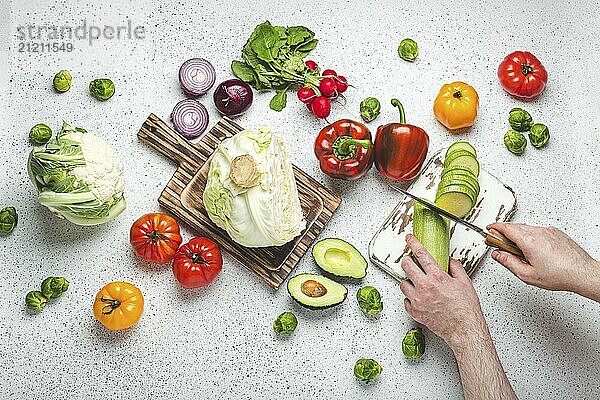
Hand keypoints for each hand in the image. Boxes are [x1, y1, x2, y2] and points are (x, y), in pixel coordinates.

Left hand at [399, 234, 488, 349]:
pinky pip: (405, 300)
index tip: (409, 238)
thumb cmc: (466, 309)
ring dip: (408, 281)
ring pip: (402, 283)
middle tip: (410, 261)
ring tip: (418, 283)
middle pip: (406, 266)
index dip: (413, 243)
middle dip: (407, 261)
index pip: (421, 254)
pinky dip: (410, 297)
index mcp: (437, 277)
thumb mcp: (465, 282)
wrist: (464, 330)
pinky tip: (419, 297)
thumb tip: (449, 260)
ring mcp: (418, 300)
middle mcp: (424, 287)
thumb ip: (455, 267)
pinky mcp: (414, 312)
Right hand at [488, 223, 599, 298]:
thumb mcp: (527, 274)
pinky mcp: (556, 233)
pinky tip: (534, 250)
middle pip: (515, 227)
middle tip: (500, 243)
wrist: (582, 273)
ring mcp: (549, 231)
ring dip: (519, 235)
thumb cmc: (560, 275)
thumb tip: (497, 255)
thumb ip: (508, 262)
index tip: (489, 229)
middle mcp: (539, 232)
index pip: (506, 228)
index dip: (495, 227)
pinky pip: (538, 231)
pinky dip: (531, 236)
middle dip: (505, 233)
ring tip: (520, 251)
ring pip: (527, 228)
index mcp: (529, 241)